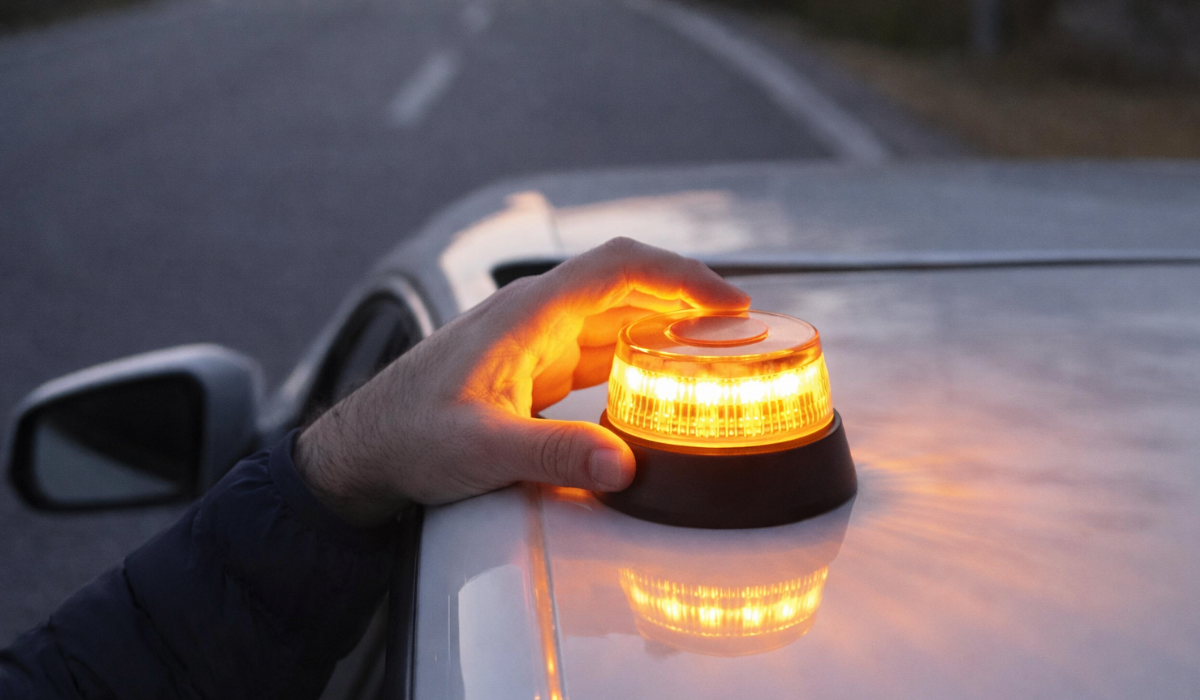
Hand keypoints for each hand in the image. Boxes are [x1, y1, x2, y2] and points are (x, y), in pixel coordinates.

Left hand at [294, 238, 749, 526]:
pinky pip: (602, 346)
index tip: (730, 301)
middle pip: (629, 285)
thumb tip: (623, 462)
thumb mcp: (482, 448)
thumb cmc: (408, 434)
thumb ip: (553, 452)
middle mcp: (537, 316)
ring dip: (669, 325)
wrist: (366, 448)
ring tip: (718, 349)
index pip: (620, 267)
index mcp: (529, 313)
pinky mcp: (536, 367)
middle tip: (744, 328)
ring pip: (618, 314)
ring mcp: (537, 339)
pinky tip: (663, 374)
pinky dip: (642, 353)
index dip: (682, 276)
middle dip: (689, 298)